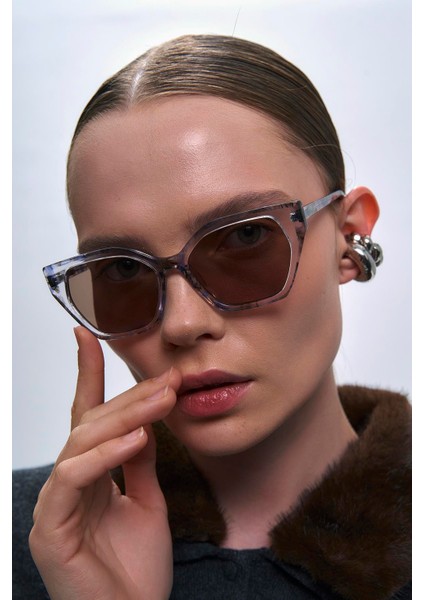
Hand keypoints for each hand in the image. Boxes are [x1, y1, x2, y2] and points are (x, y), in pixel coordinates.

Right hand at [29, 327, 180, 599]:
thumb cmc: (135, 572)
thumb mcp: (146, 503)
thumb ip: (140, 462)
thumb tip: (144, 421)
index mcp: (89, 476)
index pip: (86, 415)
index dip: (87, 374)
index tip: (89, 335)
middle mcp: (67, 484)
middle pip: (91, 422)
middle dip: (129, 397)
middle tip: (167, 379)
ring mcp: (56, 505)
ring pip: (81, 441)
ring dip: (125, 418)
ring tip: (161, 400)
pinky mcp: (50, 528)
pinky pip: (74, 478)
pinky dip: (105, 456)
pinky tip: (135, 440)